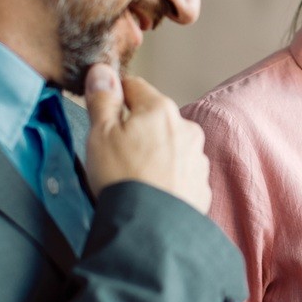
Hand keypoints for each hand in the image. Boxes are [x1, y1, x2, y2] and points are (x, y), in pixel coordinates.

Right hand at [83, 64, 210, 212]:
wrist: (149, 230)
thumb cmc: (122, 179)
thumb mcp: (99, 134)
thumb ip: (102, 99)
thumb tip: (102, 71)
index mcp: (161, 110)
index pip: (135, 86)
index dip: (115, 96)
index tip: (103, 109)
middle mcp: (186, 129)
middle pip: (155, 118)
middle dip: (137, 129)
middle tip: (114, 152)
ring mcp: (197, 159)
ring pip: (170, 146)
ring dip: (154, 153)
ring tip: (133, 177)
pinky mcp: (201, 187)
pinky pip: (180, 173)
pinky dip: (167, 178)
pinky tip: (150, 191)